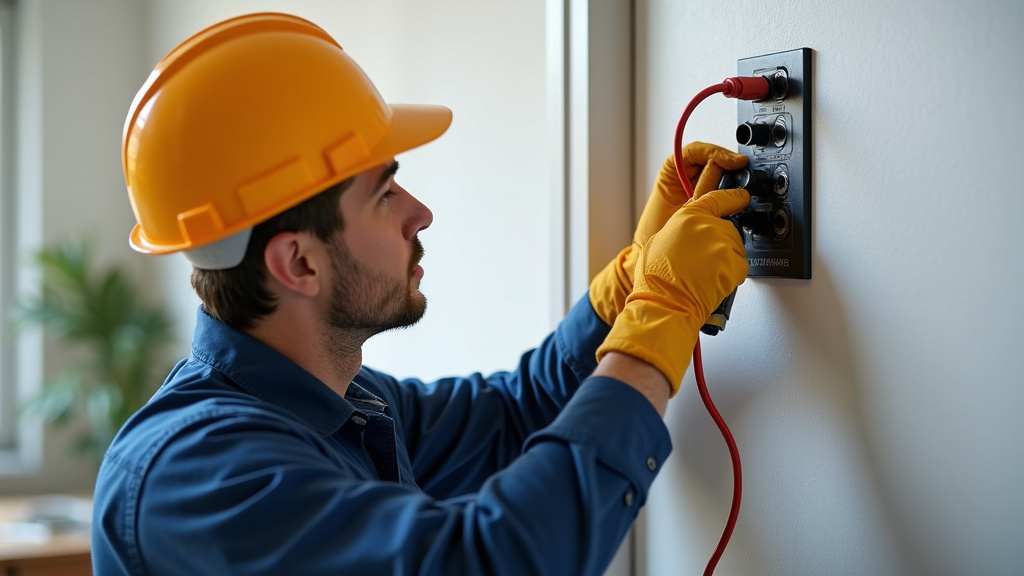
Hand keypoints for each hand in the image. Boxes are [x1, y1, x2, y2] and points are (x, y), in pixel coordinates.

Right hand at [588, 143, 747, 325]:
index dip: (733, 197)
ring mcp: (724, 245)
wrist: (666, 302)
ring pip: (735, 248)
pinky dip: (732, 275)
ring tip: (705, 273)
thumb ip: (680, 228)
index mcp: (689, 216)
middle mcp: (709, 225)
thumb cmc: (657, 278)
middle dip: (720, 243)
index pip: (719, 198)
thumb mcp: (658, 241)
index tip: (741, 197)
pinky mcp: (735, 264)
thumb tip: (688, 229)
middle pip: (727, 228)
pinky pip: (741, 266)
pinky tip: (713, 281)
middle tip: (703, 261)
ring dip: (725, 259)